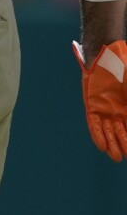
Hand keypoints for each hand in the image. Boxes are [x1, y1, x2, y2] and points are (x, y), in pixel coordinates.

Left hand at [74, 40, 126, 160]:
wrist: (108, 57)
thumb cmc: (125, 69)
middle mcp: (117, 112)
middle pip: (121, 134)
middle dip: (123, 145)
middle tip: (123, 157)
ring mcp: (104, 109)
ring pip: (107, 131)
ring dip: (111, 144)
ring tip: (115, 157)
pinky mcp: (92, 105)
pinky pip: (94, 123)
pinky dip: (97, 134)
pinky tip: (102, 146)